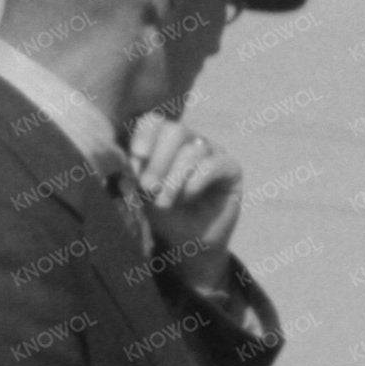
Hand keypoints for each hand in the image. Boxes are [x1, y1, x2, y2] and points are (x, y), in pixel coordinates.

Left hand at [125, 111, 242, 285]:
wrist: (190, 244)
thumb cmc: (163, 216)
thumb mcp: (143, 193)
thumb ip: (137, 172)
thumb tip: (133, 157)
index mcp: (164, 141)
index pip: (154, 122)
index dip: (145, 135)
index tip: (137, 156)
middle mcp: (190, 141)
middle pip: (176, 130)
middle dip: (159, 161)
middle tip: (148, 187)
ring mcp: (213, 152)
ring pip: (193, 150)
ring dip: (174, 178)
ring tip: (164, 202)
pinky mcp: (231, 169)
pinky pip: (213, 165)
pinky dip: (195, 182)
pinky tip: (187, 197)